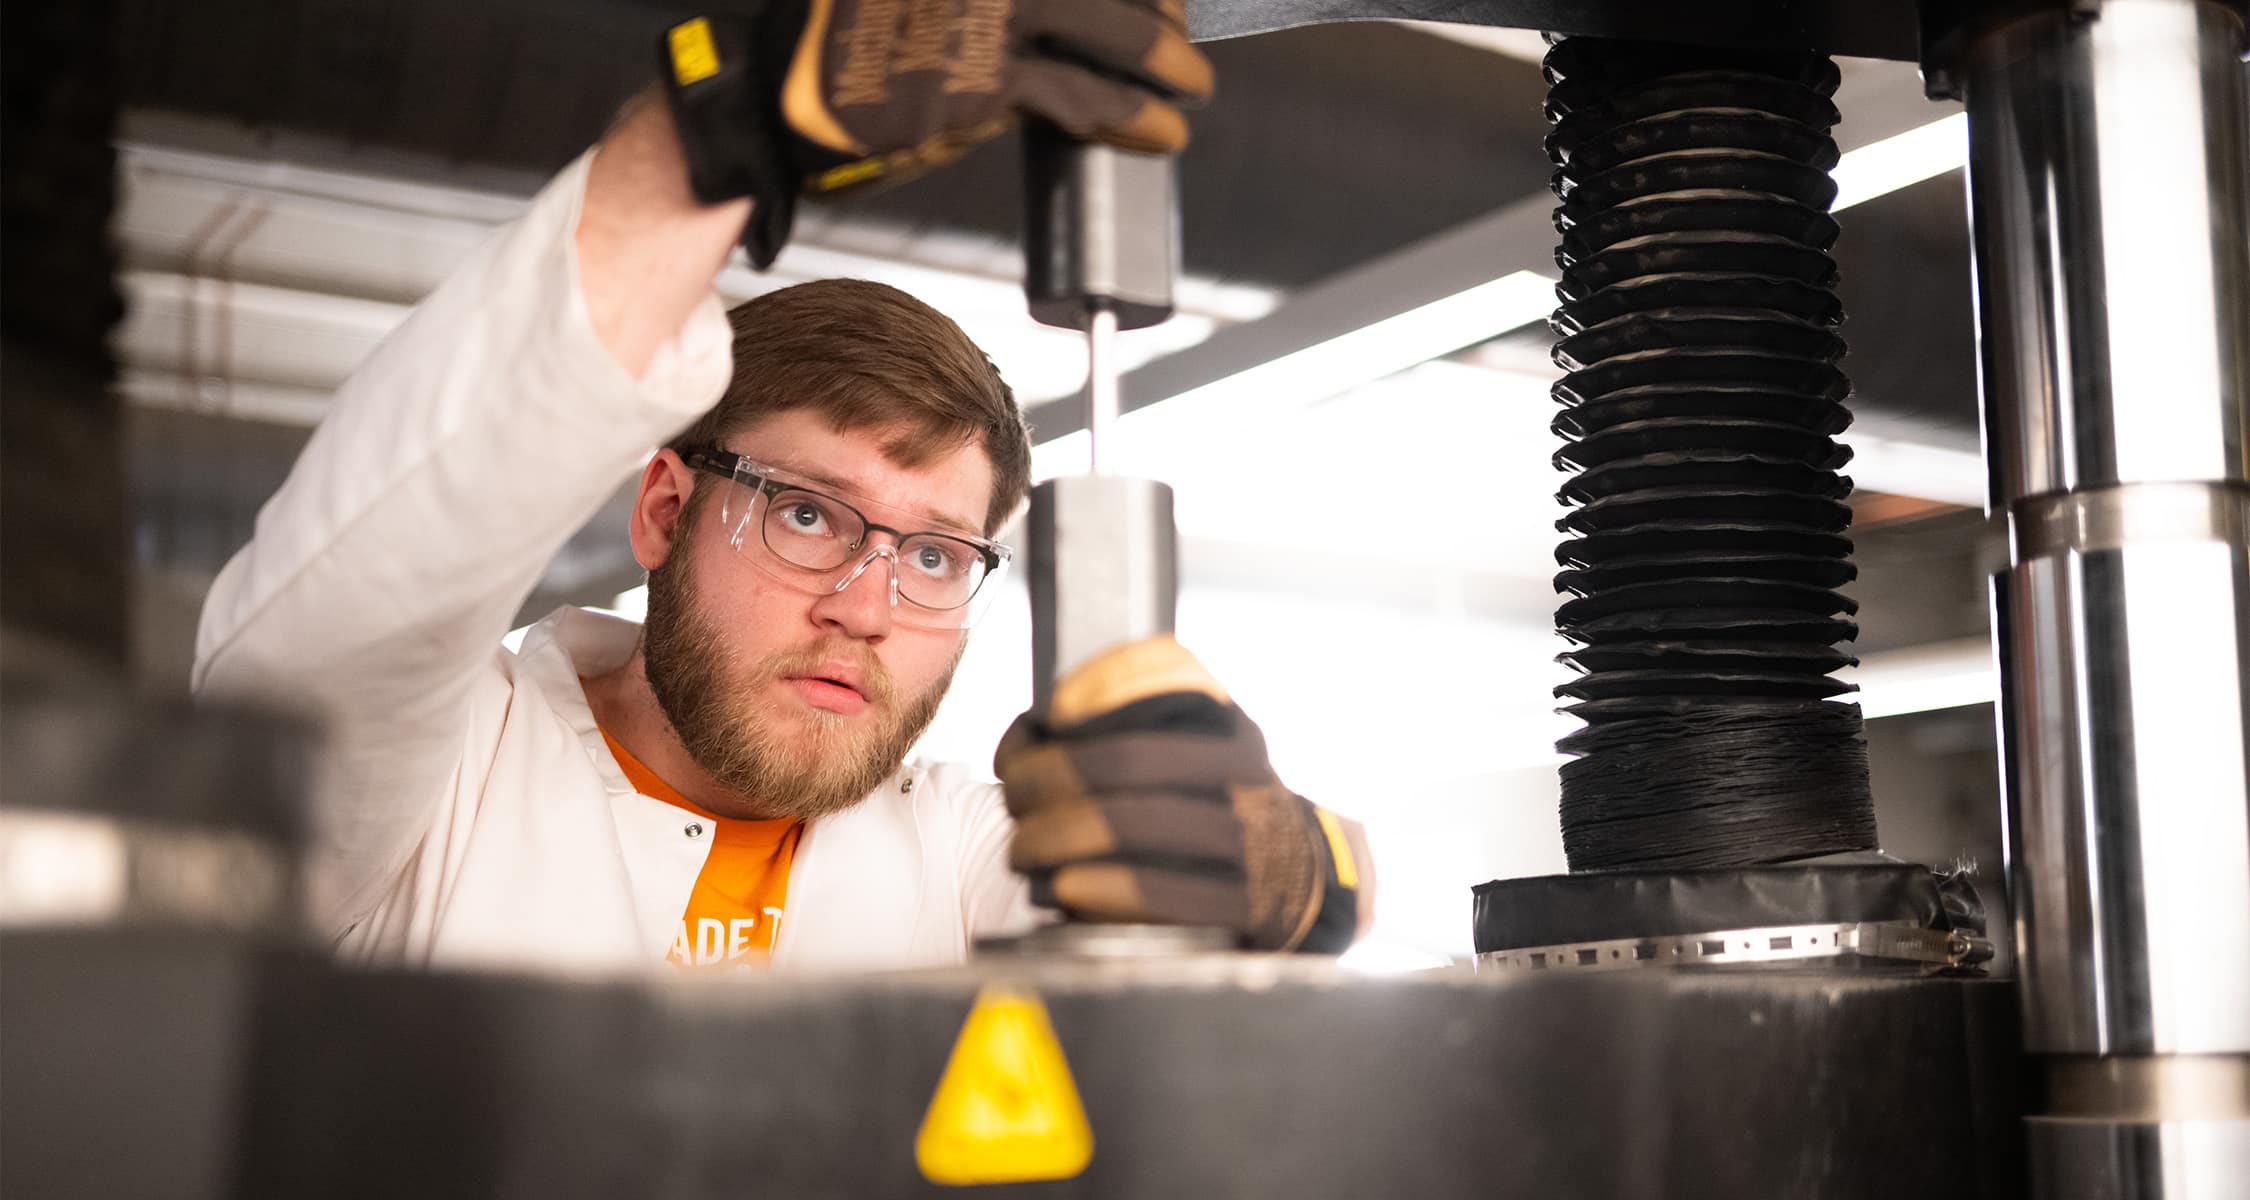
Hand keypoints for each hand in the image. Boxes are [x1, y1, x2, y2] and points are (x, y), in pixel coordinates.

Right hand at [658, 0, 1212, 266]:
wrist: (769, 96)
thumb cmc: (832, 44)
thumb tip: (1039, 15)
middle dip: (1158, 7)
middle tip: (1179, 29)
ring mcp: (988, 9)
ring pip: (1112, 26)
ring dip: (1165, 60)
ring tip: (1190, 85)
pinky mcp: (986, 77)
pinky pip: (1085, 96)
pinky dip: (1135, 116)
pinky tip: (1161, 132)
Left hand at [994, 637, 1366, 951]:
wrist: (1307, 882)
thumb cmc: (1221, 812)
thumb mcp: (1202, 753)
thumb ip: (1136, 728)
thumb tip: (1036, 730)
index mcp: (1229, 726)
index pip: (1162, 678)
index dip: (1093, 690)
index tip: (1045, 715)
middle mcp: (1245, 771)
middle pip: (1128, 759)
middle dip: (1050, 777)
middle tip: (1015, 796)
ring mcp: (1252, 837)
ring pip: (1139, 823)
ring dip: (1060, 836)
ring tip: (1024, 848)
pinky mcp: (1247, 904)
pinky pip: (1165, 894)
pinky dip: (1103, 888)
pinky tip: (1064, 887)